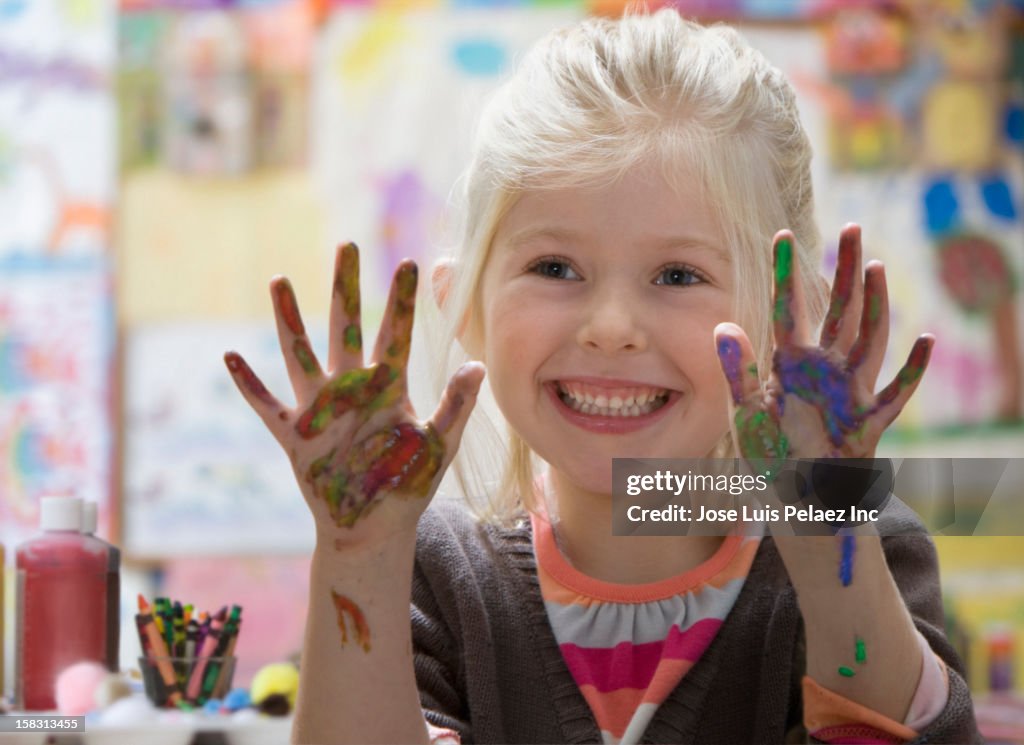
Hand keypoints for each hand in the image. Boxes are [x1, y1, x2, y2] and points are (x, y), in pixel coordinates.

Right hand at [224, 244, 484, 547]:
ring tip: (279, 280)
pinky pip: (267, 405)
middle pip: (345, 326)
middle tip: (347, 245)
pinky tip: (232, 356)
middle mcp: (352, 388)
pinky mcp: (296, 436)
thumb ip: (456, 406)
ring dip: (289, 319)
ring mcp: (321, 409)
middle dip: (347, 287)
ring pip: (300, 353)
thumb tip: (476, 365)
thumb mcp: (438, 445)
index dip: (402, 300)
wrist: (374, 527)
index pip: (395, 334)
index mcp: (388, 388)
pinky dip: (250, 385)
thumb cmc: (408, 484)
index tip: (410, 262)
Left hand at [715, 225, 932, 462]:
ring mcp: (849, 392)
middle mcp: (824, 370)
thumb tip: (723, 325)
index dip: (785, 275)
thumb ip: (740, 370)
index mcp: (791, 365)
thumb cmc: (773, 452)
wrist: (797, 495)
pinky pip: (894, 394)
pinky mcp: (868, 421)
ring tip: (874, 265)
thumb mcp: (747, 412)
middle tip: (853, 227)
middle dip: (845, 270)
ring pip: (868, 338)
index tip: (781, 236)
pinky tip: (925, 340)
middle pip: (839, 310)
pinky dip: (911, 371)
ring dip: (874, 304)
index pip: (788, 311)